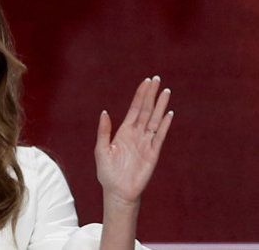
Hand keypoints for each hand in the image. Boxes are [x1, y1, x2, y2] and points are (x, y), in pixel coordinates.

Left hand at [95, 76, 173, 204]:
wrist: (118, 191)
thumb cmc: (107, 172)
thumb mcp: (101, 150)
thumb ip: (104, 131)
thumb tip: (104, 112)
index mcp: (124, 132)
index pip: (134, 109)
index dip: (140, 95)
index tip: (146, 82)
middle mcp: (136, 134)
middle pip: (146, 110)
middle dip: (151, 95)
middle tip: (157, 79)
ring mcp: (146, 142)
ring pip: (155, 120)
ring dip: (160, 106)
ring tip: (166, 91)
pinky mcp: (153, 153)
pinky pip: (160, 136)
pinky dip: (164, 125)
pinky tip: (169, 113)